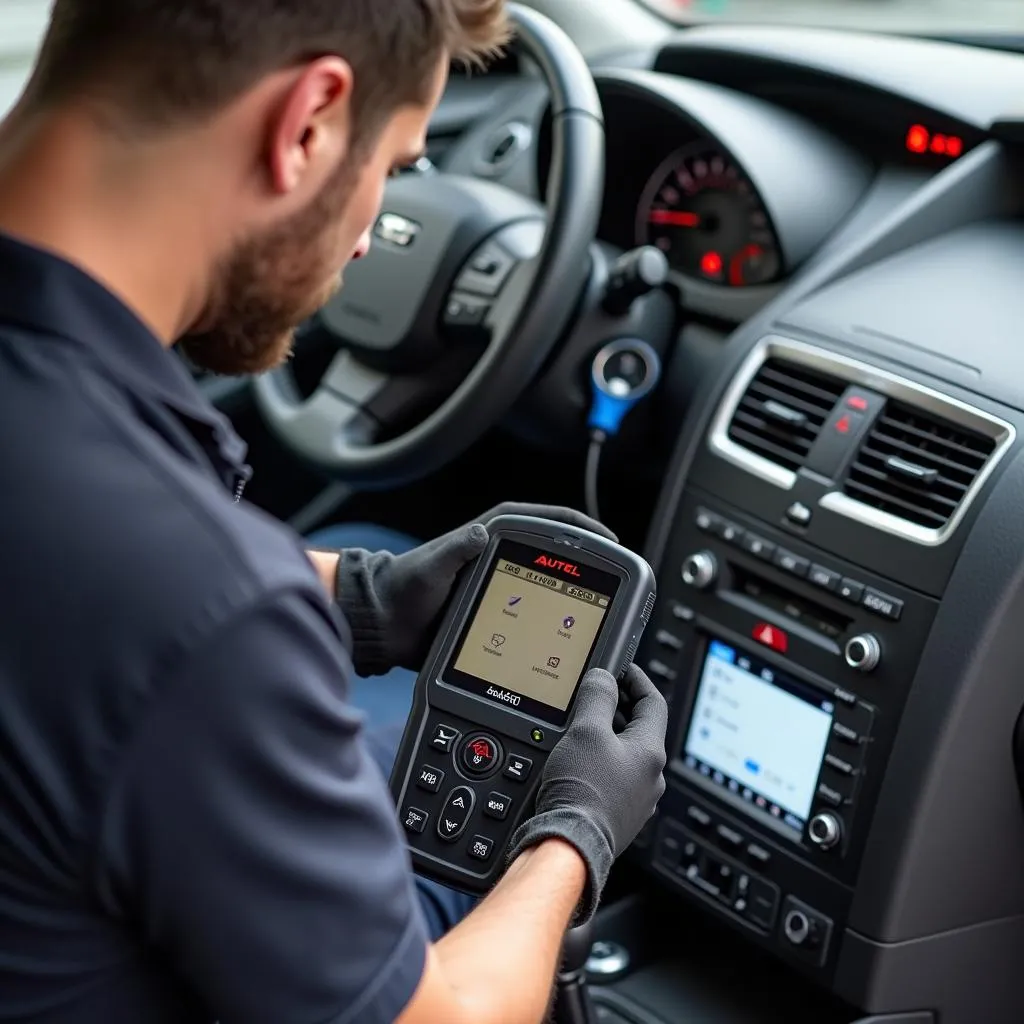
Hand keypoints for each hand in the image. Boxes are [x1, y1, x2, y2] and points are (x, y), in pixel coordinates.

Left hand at [334, 503, 614, 676]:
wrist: (387, 623)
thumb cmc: (405, 587)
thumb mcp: (432, 566)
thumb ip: (456, 550)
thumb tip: (479, 534)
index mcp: (494, 532)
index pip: (551, 522)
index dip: (584, 531)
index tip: (610, 543)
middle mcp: (504, 553)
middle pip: (560, 554)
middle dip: (589, 564)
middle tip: (616, 583)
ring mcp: (505, 582)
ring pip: (552, 583)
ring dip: (576, 593)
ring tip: (601, 611)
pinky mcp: (501, 608)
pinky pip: (537, 609)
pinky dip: (556, 618)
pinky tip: (570, 637)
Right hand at [507, 664, 667, 923]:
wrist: (569, 846)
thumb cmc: (581, 792)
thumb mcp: (586, 730)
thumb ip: (597, 697)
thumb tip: (604, 678)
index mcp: (650, 753)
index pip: (654, 703)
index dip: (637, 680)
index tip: (623, 669)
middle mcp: (650, 779)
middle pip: (640, 730)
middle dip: (619, 709)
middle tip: (596, 694)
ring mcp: (636, 801)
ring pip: (626, 756)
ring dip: (607, 737)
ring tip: (582, 727)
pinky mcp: (618, 817)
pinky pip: (614, 780)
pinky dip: (600, 763)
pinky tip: (577, 763)